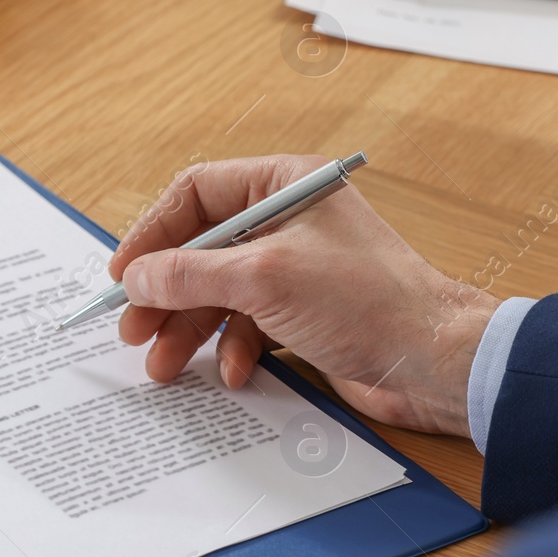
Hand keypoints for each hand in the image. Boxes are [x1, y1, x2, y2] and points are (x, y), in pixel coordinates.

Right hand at [108, 156, 498, 438]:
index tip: (124, 274)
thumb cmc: (368, 301)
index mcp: (285, 184)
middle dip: (166, 293)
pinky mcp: (305, 312)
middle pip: (201, 248)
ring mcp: (296, 267)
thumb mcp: (262, 279)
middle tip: (133, 330)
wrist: (433, 360)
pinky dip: (233, 347)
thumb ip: (190, 275)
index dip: (153, 232)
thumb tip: (137, 277)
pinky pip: (248, 323)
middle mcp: (289, 220)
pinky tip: (234, 371)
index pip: (196, 193)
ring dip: (190, 329)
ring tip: (165, 364)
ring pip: (220, 292)